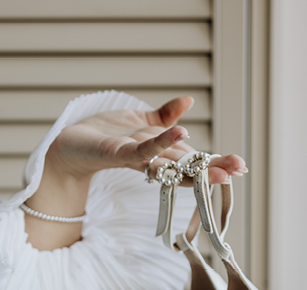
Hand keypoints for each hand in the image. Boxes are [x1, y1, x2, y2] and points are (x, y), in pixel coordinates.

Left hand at [25, 96, 246, 249]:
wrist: (67, 148)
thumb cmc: (101, 137)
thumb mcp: (137, 123)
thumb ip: (162, 116)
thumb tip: (188, 101)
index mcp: (159, 152)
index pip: (191, 158)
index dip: (214, 161)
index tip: (240, 166)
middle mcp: (150, 159)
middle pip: (185, 165)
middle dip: (212, 168)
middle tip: (239, 172)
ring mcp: (135, 158)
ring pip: (170, 164)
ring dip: (195, 166)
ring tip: (223, 168)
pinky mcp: (118, 153)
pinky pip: (143, 149)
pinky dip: (161, 141)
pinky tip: (182, 131)